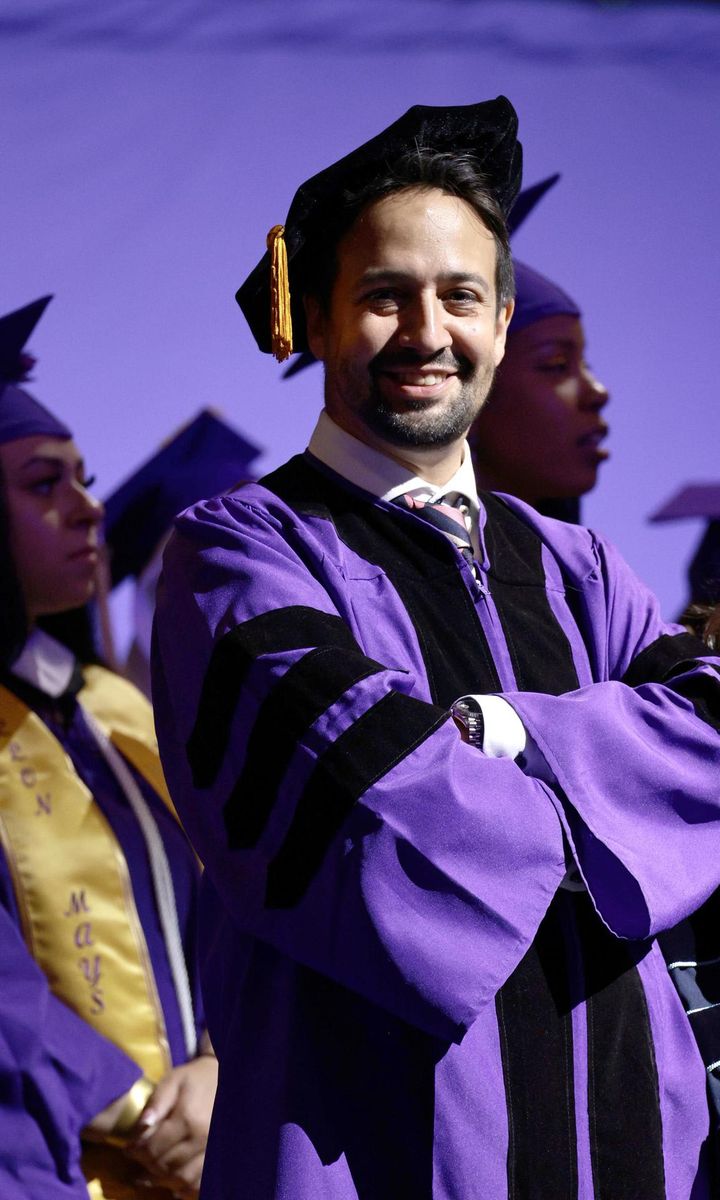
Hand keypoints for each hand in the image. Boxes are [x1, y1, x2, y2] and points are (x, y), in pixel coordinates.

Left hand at [127, 1055, 217, 1197]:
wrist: (225, 1079)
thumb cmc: (195, 1079)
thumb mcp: (173, 1081)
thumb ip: (156, 1102)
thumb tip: (141, 1127)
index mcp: (187, 1119)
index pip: (154, 1148)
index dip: (136, 1152)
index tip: (127, 1150)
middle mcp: (202, 1139)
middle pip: (166, 1166)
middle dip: (146, 1166)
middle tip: (137, 1161)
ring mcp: (213, 1151)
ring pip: (182, 1179)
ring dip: (162, 1180)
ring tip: (148, 1175)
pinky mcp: (219, 1157)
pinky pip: (201, 1183)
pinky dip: (186, 1190)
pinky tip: (174, 1188)